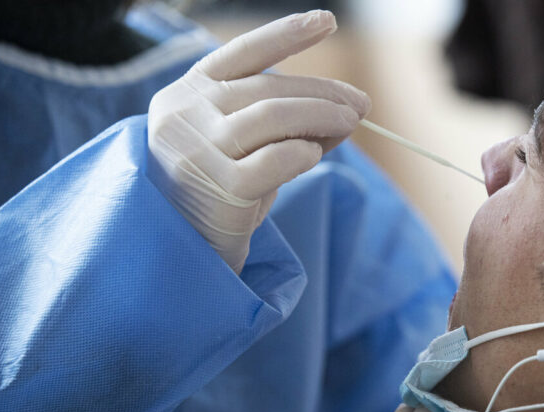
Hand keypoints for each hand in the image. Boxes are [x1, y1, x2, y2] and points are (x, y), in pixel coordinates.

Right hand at [148, 10, 369, 272]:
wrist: (185, 256)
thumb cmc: (218, 197)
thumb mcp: (247, 150)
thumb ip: (284, 125)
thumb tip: (349, 108)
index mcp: (186, 96)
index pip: (241, 54)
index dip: (285, 35)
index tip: (327, 21)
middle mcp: (184, 115)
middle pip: (268, 88)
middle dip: (322, 92)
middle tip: (360, 104)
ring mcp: (197, 150)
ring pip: (273, 115)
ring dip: (321, 115)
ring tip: (350, 122)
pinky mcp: (218, 187)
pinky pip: (275, 159)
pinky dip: (303, 153)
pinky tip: (313, 155)